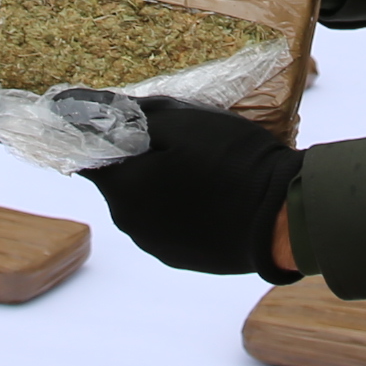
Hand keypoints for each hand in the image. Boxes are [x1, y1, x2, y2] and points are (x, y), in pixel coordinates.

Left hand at [73, 95, 302, 276]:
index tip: (116, 122)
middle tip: (178, 141)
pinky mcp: (179, 258)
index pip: (85, 156)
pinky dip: (177, 210)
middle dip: (137, 160)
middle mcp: (128, 222)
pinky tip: (209, 197)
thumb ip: (132, 116)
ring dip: (159, 187)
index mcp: (122, 187)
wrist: (281, 215)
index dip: (96, 135)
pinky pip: (165, 225)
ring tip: (200, 171)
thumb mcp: (183, 123)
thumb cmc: (231, 161)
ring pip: (143, 204)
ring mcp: (154, 245)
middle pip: (119, 180)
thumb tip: (89, 107)